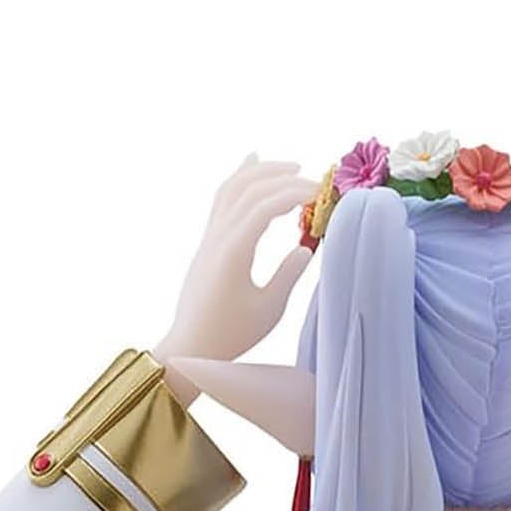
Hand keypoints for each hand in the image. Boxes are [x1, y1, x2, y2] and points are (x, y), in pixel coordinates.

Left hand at [154, 156, 316, 396]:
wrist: (190, 346)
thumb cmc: (231, 335)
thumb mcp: (268, 310)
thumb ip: (288, 275)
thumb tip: (304, 247)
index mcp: (234, 252)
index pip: (265, 206)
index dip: (295, 194)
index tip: (320, 195)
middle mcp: (218, 237)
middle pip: (250, 189)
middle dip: (284, 178)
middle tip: (314, 182)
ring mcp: (209, 237)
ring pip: (233, 187)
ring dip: (262, 171)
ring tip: (290, 166)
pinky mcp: (207, 242)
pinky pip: (222, 198)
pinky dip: (239, 177)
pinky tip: (252, 164)